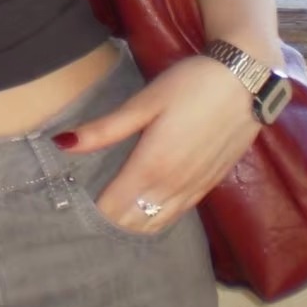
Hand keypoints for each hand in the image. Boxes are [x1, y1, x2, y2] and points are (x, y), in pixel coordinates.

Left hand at [55, 55, 261, 233]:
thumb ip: (104, 129)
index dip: (92, 213)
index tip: (72, 207)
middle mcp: (172, 186)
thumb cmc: (191, 85)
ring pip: (156, 224)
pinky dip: (157, 219)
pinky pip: (177, 214)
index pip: (113, 209)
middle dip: (110, 223)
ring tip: (112, 218)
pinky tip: (146, 211)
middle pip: (133, 223)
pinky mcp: (209, 186)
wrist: (246, 82)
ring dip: (134, 225)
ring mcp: (194, 189)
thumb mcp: (144, 102)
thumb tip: (60, 144)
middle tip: (87, 215)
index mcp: (151, 167)